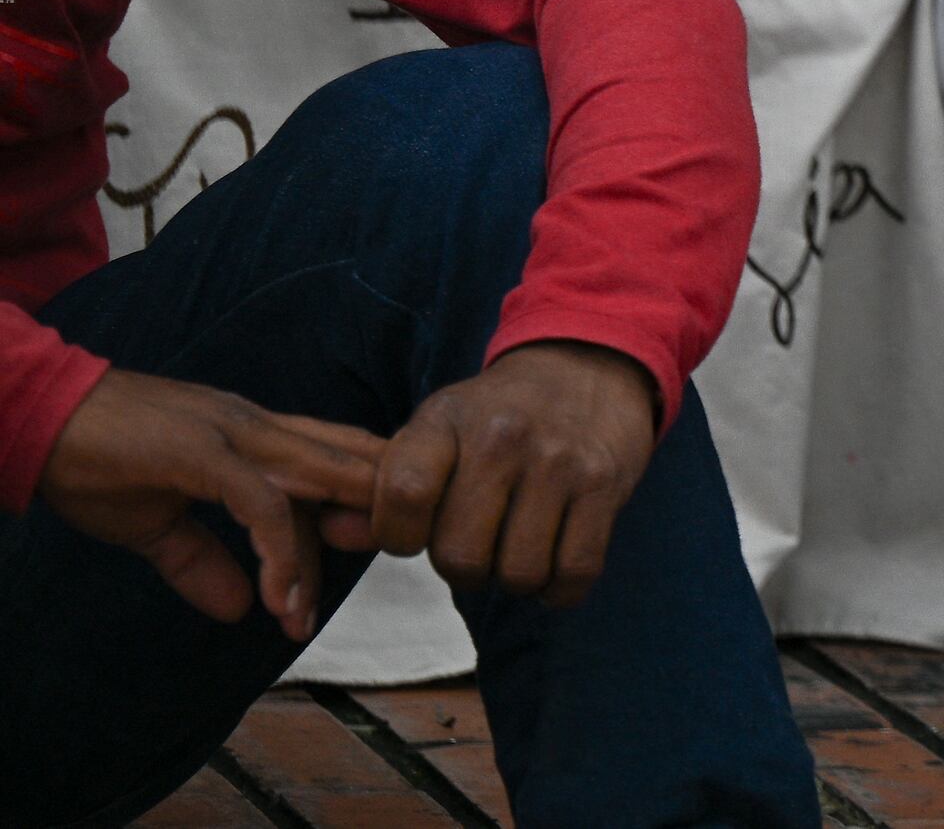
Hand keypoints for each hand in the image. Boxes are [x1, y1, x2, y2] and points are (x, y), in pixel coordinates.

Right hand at [36, 368, 388, 636]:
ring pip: (320, 479)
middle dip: (375, 518)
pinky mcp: (204, 453)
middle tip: (379, 580)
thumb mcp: (156, 522)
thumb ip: (200, 561)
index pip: (335, 465)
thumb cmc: (95, 462)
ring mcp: (236, 435)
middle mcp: (260, 428)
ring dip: (324, 553)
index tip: (363, 564)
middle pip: (349, 465)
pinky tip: (278, 598)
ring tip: (306, 618)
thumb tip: (240, 610)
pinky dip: (279, 553)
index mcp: (257, 435)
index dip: (360, 508)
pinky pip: (261, 505)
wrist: (40, 418)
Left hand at [377, 340, 660, 605]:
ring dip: (513, 578)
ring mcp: (560, 462)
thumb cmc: (496, 413)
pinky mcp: (605, 485)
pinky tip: (554, 561)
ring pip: (517, 573)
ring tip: (517, 548)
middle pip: (459, 556)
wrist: (590, 363)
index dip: (401, 537)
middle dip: (463, 568)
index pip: (403, 498)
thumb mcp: (434, 432)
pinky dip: (557, 588)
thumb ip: (379, 489)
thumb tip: (329, 535)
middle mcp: (503, 438)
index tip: (418, 531)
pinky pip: (573, 572)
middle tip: (479, 543)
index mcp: (446, 421)